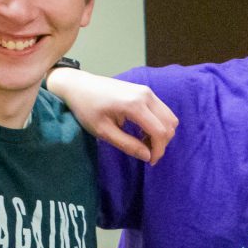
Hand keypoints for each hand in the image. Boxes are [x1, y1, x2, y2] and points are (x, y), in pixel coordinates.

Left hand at [48, 68, 176, 163]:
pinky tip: (142, 130)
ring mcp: (147, 91)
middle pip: (169, 124)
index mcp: (135, 105)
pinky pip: (162, 110)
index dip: (158, 150)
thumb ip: (127, 144)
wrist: (78, 85)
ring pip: (169, 117)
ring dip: (162, 133)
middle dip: (162, 143)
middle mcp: (146, 95)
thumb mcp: (103, 131)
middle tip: (145, 152)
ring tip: (143, 141)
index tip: (149, 162)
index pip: (160, 132)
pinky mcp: (145, 91)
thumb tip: (148, 156)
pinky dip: (159, 124)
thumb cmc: (86, 108)